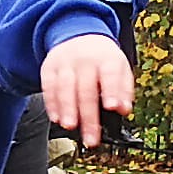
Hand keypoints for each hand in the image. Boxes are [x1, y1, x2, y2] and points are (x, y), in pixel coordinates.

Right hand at [43, 32, 135, 147]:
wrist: (78, 35)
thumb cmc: (102, 59)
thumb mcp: (120, 67)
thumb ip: (124, 89)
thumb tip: (124, 109)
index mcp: (107, 59)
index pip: (110, 75)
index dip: (111, 91)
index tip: (112, 107)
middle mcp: (85, 60)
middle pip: (86, 89)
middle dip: (88, 115)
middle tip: (91, 138)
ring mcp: (65, 63)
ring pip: (64, 87)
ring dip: (67, 109)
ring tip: (70, 127)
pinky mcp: (49, 68)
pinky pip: (48, 87)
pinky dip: (51, 104)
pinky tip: (56, 118)